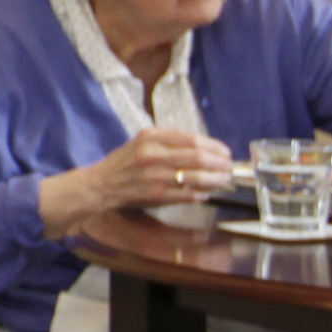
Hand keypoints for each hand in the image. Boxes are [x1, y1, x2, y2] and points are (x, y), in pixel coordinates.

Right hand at [36, 126, 234, 235]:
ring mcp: (154, 176)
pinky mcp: (154, 195)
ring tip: (224, 180)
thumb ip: (169, 141)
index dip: (213, 146)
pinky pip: (185, 194)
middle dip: (219, 163)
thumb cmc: (124, 163)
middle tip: (230, 167)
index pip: (192, 138)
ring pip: (194, 176)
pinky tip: (206, 193)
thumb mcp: (143, 141)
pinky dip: (199, 194)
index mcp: (151, 136)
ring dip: (214, 179)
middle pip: (197, 157)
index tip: (224, 151)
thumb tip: (204, 149)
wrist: (101, 184)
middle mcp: (152, 154)